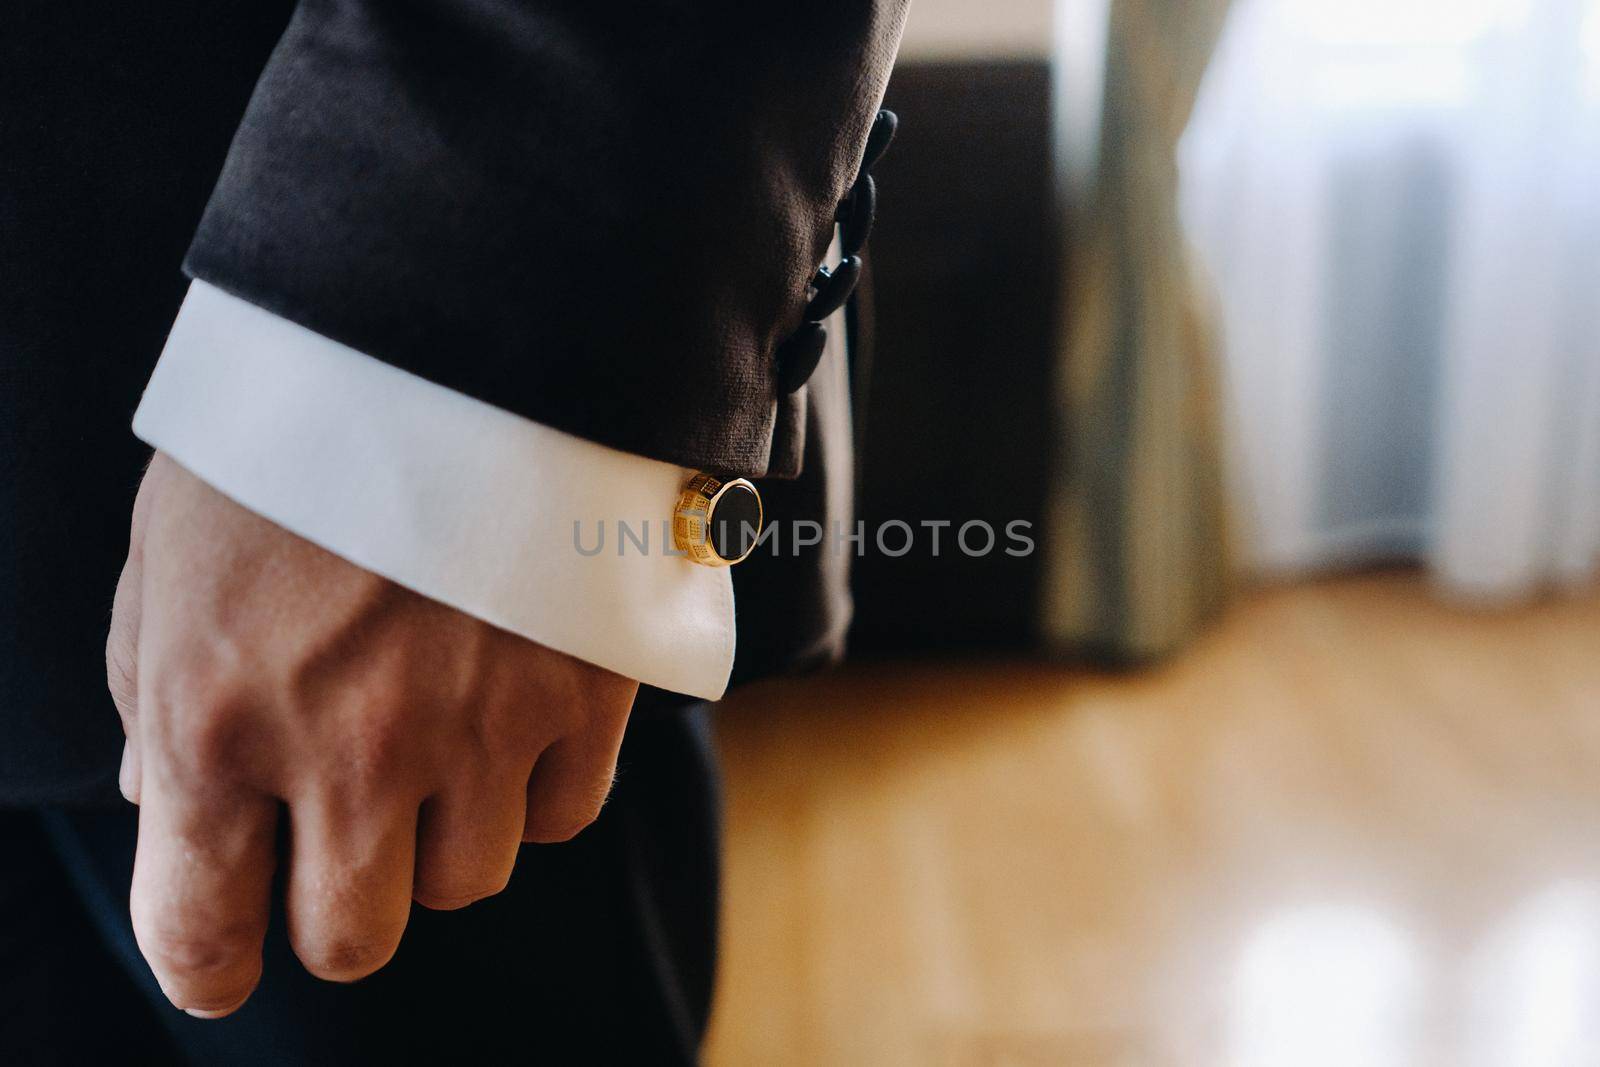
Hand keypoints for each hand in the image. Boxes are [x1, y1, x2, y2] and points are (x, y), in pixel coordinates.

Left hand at [104, 453, 637, 1016]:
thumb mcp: (173, 546)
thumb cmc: (298, 425)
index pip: (202, 925)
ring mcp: (479, 727)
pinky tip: (511, 717)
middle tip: (340, 848)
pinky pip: (563, 815)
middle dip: (337, 910)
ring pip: (469, 880)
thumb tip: (160, 799)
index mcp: (217, 716)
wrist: (459, 318)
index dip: (206, 966)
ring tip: (435, 744)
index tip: (222, 962)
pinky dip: (532, 790)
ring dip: (440, 835)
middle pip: (354, 937)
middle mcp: (350, 747)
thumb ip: (156, 688)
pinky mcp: (584, 692)